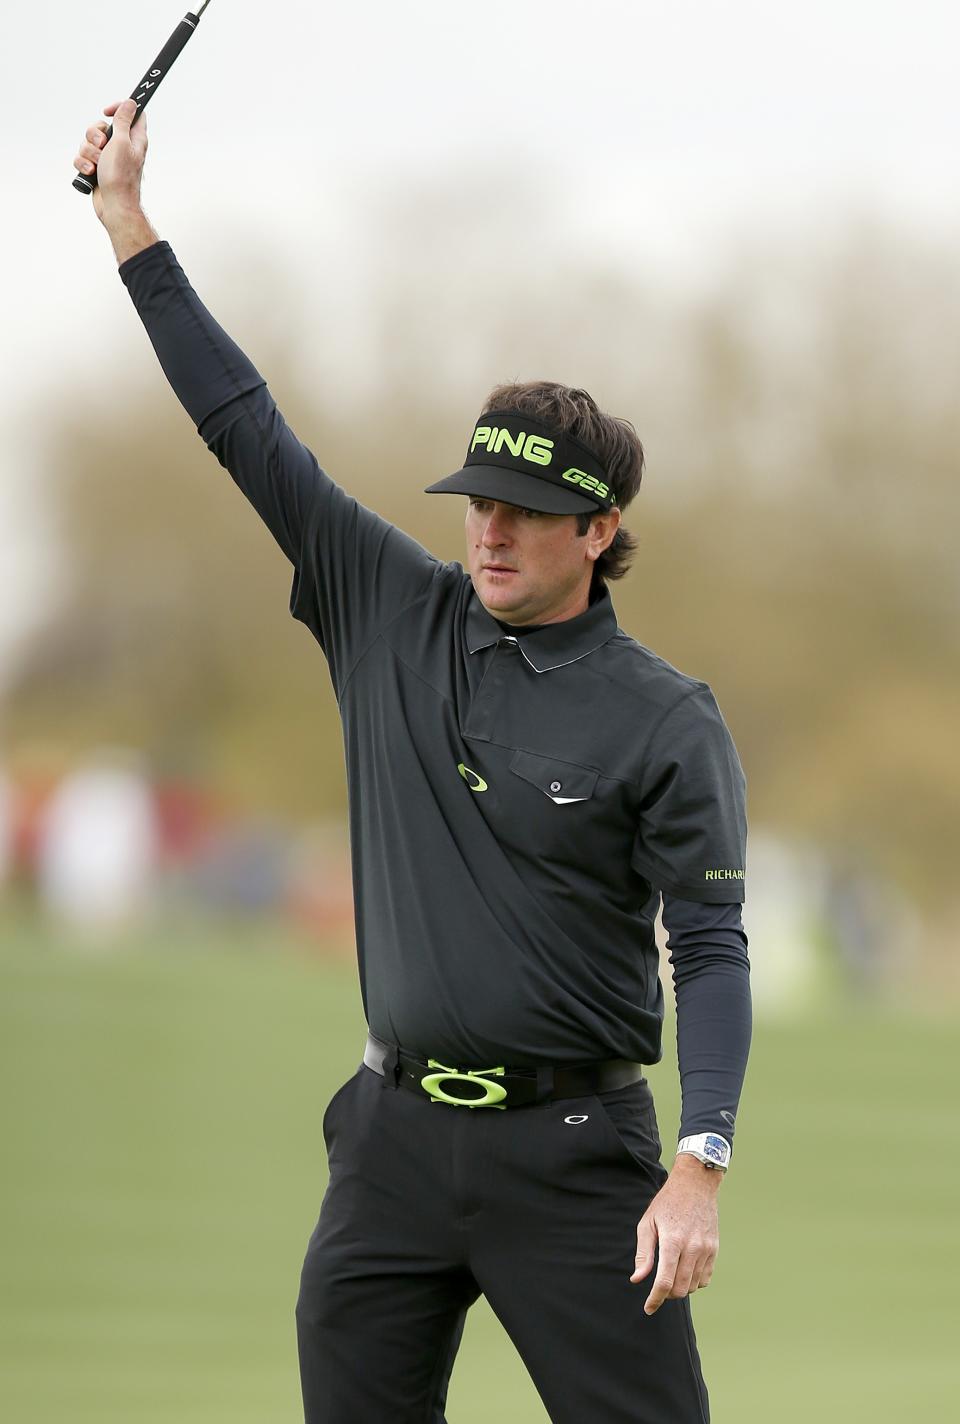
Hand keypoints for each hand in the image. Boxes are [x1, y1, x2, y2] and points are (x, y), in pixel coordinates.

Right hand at [73, 99, 148, 224]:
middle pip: (102, 126)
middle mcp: (122, 146)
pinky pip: (82, 157)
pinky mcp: (97, 168)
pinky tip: (91, 173)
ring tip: (97, 164)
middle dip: (95, 135)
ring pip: (89, 142)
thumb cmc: (121, 177)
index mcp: (134, 138)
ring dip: (88, 152)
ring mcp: (108, 158)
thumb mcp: (122, 142)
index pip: (131, 113)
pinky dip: (84, 164)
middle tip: (102, 146)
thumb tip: (131, 103)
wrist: (114, 206)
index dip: (119, 107)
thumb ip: (124, 121)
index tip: (107, 112)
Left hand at [629, 1154, 721, 1314]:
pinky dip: (694, 1281)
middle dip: (667, 1294)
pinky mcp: (714, 1249)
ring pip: (693, 1286)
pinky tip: (685, 1270)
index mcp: (672, 1240)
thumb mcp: (648, 1223)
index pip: (665, 1281)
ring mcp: (706, 1249)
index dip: (655, 1299)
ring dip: (680, 1288)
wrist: (695, 1185)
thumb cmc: (667, 1203)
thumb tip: (637, 1279)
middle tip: (658, 1287)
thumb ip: (643, 1253)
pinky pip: (705, 1278)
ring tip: (671, 1275)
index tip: (648, 1308)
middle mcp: (692, 1247)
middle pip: (680, 1289)